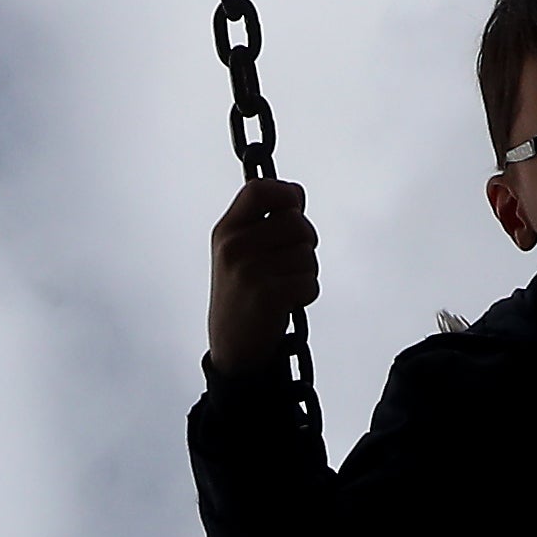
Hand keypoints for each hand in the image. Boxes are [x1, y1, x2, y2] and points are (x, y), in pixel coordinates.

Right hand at [207, 178, 318, 373]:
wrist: (232, 347)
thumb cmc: (243, 294)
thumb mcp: (238, 252)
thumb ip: (263, 221)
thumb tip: (296, 193)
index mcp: (226, 231)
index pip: (259, 189)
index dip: (286, 194)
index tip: (293, 209)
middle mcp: (234, 247)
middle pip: (296, 221)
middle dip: (305, 241)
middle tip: (291, 262)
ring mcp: (248, 271)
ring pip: (307, 254)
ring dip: (306, 272)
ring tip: (285, 286)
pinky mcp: (267, 296)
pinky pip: (310, 282)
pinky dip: (307, 294)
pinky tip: (288, 303)